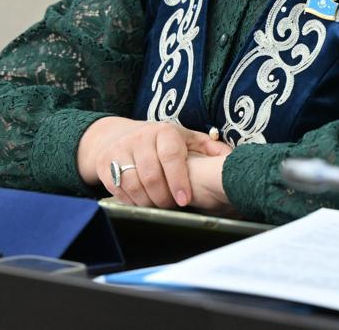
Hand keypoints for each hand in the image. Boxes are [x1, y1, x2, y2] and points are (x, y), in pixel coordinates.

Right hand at [78, 116, 229, 208]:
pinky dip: (133, 201)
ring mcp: (120, 150)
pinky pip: (120, 189)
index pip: (171, 156)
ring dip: (149, 202)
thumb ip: (208, 148)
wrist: (117, 136)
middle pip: (152, 175)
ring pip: (134, 184)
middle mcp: (141, 138)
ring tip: (159, 205)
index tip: (184, 200)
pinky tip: (143, 202)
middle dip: (164, 197)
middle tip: (172, 206)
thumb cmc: (160, 141)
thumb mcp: (184, 138)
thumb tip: (232, 159)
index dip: (178, 180)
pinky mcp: (106, 164)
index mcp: (164, 131)